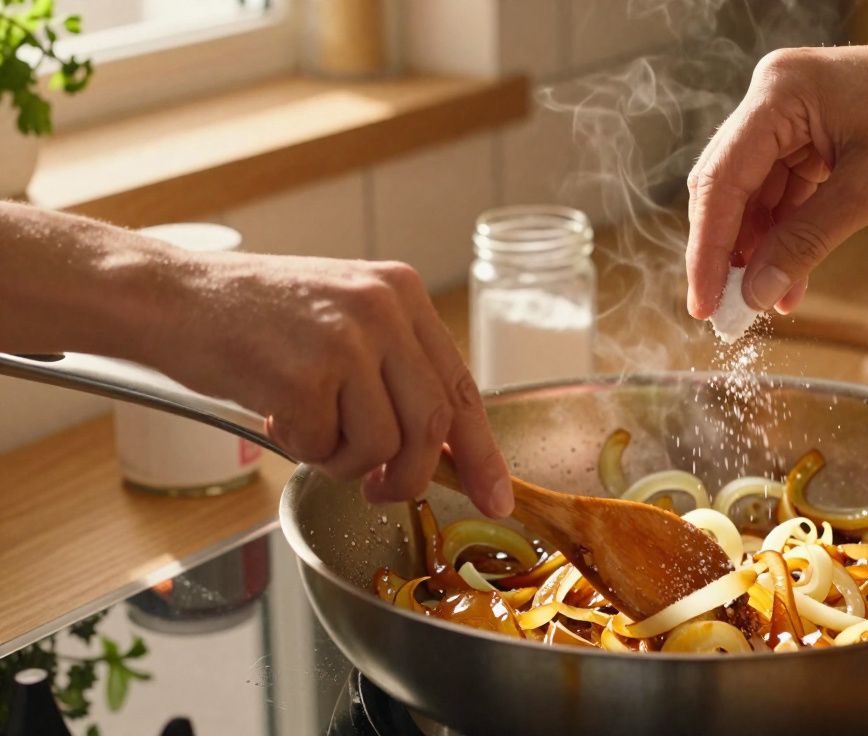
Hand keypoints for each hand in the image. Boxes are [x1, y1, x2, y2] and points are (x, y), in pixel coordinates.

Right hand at [153, 252, 512, 515]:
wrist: (171, 297)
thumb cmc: (254, 317)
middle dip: (410, 476)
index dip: (481, 452)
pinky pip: (325, 449)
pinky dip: (300, 447)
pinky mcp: (305, 374)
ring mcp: (346, 340)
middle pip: (432, 424)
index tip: (497, 497)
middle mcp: (383, 309)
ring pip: (382, 446)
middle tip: (383, 491)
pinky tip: (273, 410)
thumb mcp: (344, 320)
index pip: (461, 385)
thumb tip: (442, 448)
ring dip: (343, 459)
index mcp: (401, 293)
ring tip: (306, 425)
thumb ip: (395, 371)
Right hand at [685, 44, 867, 317]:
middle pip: (729, 186)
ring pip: (756, 196)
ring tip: (763, 303)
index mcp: (780, 92)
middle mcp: (777, 98)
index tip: (703, 301)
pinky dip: (787, 237)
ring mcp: (796, 117)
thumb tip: (756, 294)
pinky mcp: (817, 136)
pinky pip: (787, 194)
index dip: (708, 248)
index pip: (722, 179)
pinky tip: (789, 281)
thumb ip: (806, 243)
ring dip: (760, 251)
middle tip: (723, 310)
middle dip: (729, 252)